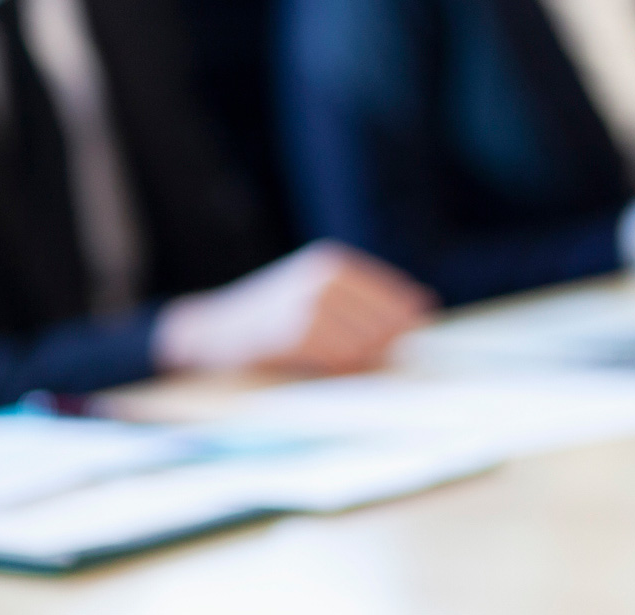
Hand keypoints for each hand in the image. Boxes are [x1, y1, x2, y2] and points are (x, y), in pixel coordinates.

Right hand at [154, 241, 434, 375]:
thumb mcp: (315, 291)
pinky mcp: (293, 335)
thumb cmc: (272, 316)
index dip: (407, 318)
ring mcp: (308, 306)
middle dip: (386, 344)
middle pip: (384, 323)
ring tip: (353, 363)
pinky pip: (339, 359)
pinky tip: (335, 368)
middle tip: (380, 355)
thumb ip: (362, 298)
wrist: (211, 329)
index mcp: (333, 265)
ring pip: (365, 344)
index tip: (414, 330)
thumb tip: (423, 305)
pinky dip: (343, 369)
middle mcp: (323, 280)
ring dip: (366, 360)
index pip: (394, 295)